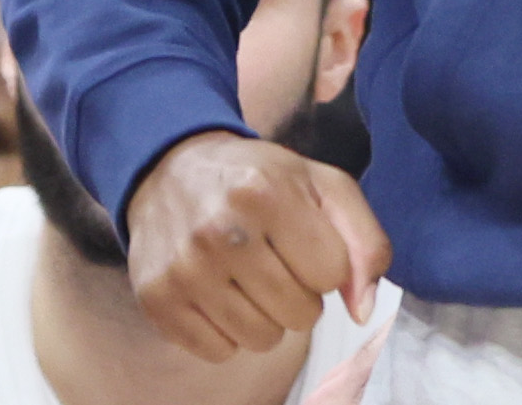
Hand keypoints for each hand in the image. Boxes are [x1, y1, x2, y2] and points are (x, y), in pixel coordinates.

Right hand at [125, 131, 391, 360]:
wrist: (173, 170)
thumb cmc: (261, 179)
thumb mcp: (322, 185)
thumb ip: (364, 240)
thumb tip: (363, 311)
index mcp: (268, 193)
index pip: (332, 274)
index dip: (326, 263)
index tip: (304, 241)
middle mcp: (221, 232)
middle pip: (300, 314)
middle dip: (300, 293)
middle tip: (277, 260)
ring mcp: (184, 269)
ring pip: (262, 339)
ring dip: (267, 316)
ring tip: (250, 277)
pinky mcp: (157, 300)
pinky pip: (219, 352)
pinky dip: (228, 331)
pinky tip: (220, 293)